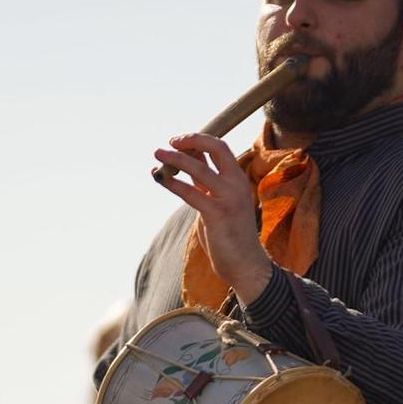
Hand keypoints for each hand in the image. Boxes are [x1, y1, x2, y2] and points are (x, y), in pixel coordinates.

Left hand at [151, 132, 273, 303]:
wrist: (245, 264)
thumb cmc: (229, 235)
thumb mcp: (218, 201)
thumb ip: (206, 183)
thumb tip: (188, 161)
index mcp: (238, 180)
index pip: (220, 148)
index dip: (198, 139)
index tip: (178, 140)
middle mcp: (236, 184)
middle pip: (216, 148)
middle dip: (191, 140)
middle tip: (170, 141)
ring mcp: (229, 198)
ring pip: (199, 168)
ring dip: (175, 159)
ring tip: (157, 153)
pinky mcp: (217, 214)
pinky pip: (191, 192)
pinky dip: (173, 183)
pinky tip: (160, 178)